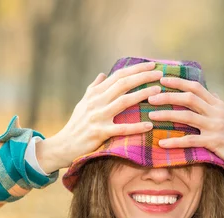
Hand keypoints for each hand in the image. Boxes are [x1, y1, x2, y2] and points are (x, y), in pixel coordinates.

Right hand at [35, 62, 162, 173]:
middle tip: (160, 73)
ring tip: (158, 91)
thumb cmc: (76, 125)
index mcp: (94, 93)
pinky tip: (150, 125)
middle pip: (123, 84)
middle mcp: (96, 102)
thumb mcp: (82, 104)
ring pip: (124, 101)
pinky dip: (136, 127)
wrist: (63, 145)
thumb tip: (103, 74)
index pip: (118, 76)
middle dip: (143, 76)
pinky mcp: (99, 133)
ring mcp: (97, 117)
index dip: (136, 68)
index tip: (152, 64)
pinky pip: (121, 128)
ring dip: (142, 94)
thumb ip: (93, 88)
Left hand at [146, 77, 223, 176]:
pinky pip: (191, 140)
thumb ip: (217, 105)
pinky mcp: (215, 142)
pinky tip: (162, 143)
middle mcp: (216, 112)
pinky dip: (175, 141)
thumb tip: (211, 92)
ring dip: (167, 115)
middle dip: (168, 96)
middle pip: (189, 98)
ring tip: (151, 116)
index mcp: (217, 104)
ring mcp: (215, 127)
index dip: (179, 82)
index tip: (162, 79)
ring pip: (187, 116)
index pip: (196, 87)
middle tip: (150, 96)